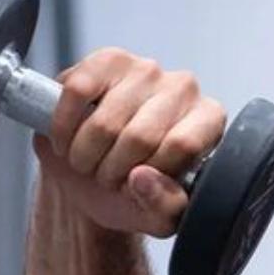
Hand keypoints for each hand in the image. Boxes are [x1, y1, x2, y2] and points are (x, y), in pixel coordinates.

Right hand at [34, 47, 225, 237]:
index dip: (150, 174)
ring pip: (106, 121)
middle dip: (113, 171)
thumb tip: (142, 179)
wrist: (94, 175)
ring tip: (88, 162)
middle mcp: (184, 88)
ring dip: (85, 154)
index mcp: (209, 122)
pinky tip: (67, 140)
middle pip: (141, 137)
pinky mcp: (107, 59)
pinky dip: (63, 127)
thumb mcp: (158, 214)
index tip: (136, 186)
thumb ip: (163, 206)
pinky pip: (77, 92)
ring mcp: (146, 69)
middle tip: (107, 178)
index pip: (182, 146)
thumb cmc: (136, 191)